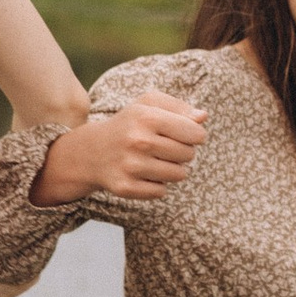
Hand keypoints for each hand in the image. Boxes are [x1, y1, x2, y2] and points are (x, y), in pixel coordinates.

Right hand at [33, 89, 206, 205]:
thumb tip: (203, 117)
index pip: (195, 133)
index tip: (186, 134)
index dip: (195, 135)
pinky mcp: (126, 187)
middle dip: (183, 152)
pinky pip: (161, 191)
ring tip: (156, 160)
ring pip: (178, 175)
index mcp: (147, 117)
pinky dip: (157, 184)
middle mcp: (138, 141)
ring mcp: (131, 166)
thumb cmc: (129, 124)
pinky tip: (144, 173)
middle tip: (165, 147)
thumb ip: (179, 107)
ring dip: (173, 169)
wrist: (92, 151)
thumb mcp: (149, 105)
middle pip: (189, 155)